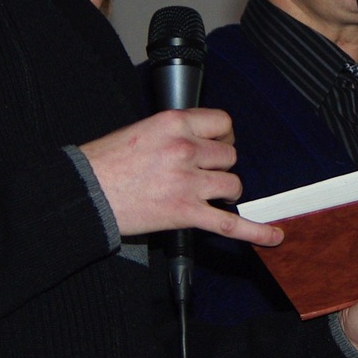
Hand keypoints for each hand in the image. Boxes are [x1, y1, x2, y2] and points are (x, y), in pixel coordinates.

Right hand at [78, 109, 283, 246]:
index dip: (224, 135)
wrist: (85, 192)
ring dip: (226, 192)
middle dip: (221, 166)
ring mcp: (188, 182)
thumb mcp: (141, 129)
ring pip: (233, 185)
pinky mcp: (185, 213)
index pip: (221, 122)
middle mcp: (185, 149)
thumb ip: (174, 133)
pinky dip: (255, 232)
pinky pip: (230, 224)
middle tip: (206, 174)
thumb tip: (198, 141)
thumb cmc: (105, 162)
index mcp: (173, 123)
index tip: (220, 143)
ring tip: (211, 196)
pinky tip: (272, 235)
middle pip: (229, 156)